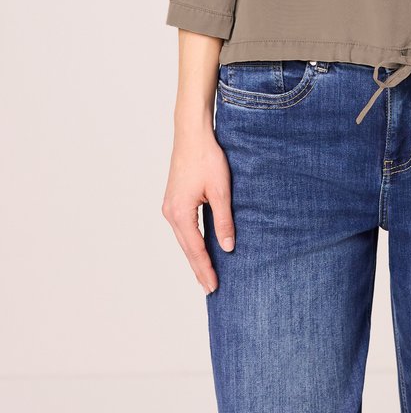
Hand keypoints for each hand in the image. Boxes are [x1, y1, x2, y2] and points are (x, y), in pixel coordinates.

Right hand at [161, 125, 235, 294]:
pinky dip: (192, 241)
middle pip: (186, 248)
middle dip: (199, 269)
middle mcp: (170, 213)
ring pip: (184, 239)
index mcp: (180, 213)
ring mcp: (170, 206)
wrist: (192, 134)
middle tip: (210, 289)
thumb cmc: (206, 158)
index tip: (214, 287)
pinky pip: (183, 227)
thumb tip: (227, 248)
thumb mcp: (221, 190)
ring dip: (194, 256)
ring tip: (205, 274)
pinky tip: (199, 247)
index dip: (206, 269)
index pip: (195, 250)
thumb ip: (223, 221)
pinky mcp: (174, 199)